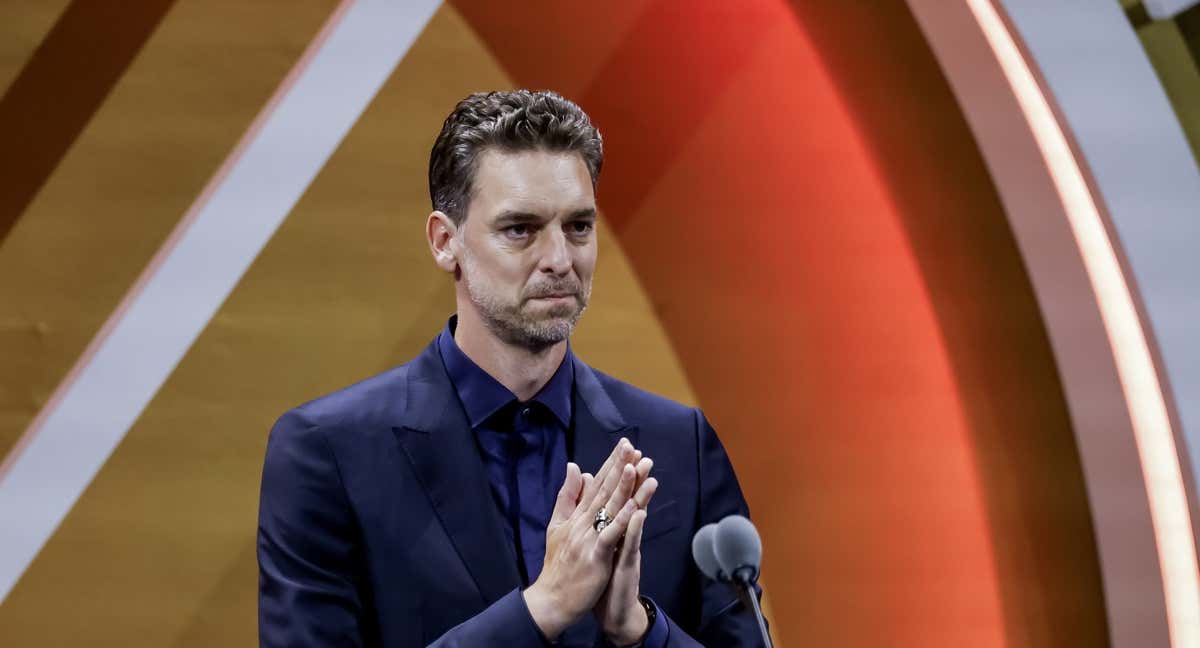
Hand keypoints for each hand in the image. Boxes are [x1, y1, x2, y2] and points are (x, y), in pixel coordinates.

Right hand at [523, 439, 639, 639]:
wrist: (551, 599)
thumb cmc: (558, 565)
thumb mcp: (557, 526)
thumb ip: (567, 497)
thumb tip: (576, 468)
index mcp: (576, 516)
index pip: (596, 484)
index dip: (611, 464)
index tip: (625, 445)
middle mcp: (582, 523)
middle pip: (604, 491)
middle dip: (619, 467)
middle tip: (633, 447)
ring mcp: (588, 539)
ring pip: (609, 509)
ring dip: (624, 487)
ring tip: (637, 467)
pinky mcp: (595, 557)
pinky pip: (610, 536)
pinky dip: (622, 521)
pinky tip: (635, 508)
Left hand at [595, 456, 658, 645]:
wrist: (612, 609)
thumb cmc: (605, 575)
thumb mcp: (599, 543)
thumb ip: (596, 515)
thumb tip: (590, 488)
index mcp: (612, 526)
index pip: (616, 495)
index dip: (620, 472)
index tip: (624, 448)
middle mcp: (623, 533)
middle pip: (629, 501)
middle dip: (635, 477)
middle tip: (642, 454)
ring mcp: (628, 548)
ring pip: (636, 519)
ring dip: (642, 497)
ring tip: (647, 475)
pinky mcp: (628, 565)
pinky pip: (632, 545)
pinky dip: (635, 530)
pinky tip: (639, 514)